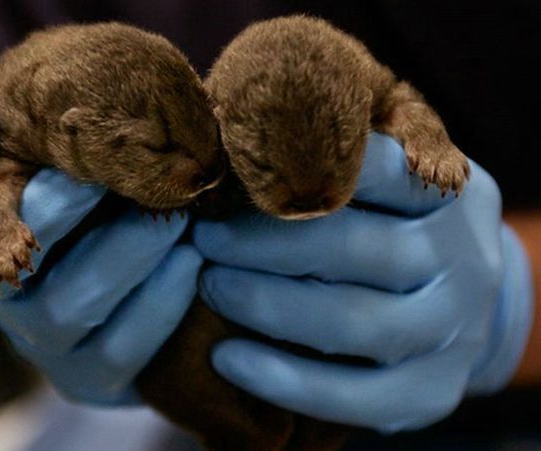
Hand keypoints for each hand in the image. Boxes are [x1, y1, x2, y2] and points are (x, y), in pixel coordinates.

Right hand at [0, 103, 202, 403]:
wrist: (150, 308)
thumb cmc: (120, 219)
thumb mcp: (103, 179)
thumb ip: (88, 154)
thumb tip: (96, 114)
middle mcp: (1, 284)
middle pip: (7, 250)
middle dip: (62, 209)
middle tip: (121, 175)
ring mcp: (39, 338)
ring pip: (66, 305)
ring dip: (126, 254)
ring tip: (173, 220)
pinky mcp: (85, 376)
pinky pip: (118, 347)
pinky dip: (159, 300)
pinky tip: (190, 262)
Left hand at [193, 133, 532, 432]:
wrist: (452, 299)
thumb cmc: (395, 225)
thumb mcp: (388, 183)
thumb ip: (342, 160)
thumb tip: (243, 137)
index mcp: (448, 194)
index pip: (376, 171)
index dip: (298, 171)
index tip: (232, 175)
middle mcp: (463, 260)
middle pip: (353, 248)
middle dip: (263, 245)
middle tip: (206, 239)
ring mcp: (452, 332)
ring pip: (350, 322)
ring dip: (265, 305)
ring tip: (210, 285)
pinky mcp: (431, 392)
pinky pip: (354, 396)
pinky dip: (283, 380)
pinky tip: (227, 358)